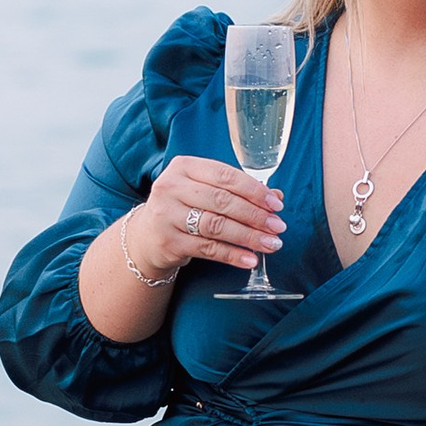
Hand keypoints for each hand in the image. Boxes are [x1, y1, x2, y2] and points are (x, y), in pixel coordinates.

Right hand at [132, 154, 285, 278]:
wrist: (147, 235)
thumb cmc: (183, 207)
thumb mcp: (205, 191)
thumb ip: (238, 190)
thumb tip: (275, 196)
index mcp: (183, 167)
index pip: (225, 176)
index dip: (254, 190)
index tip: (276, 204)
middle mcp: (171, 187)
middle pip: (222, 201)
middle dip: (255, 215)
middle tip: (278, 226)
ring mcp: (167, 215)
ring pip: (216, 226)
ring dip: (248, 236)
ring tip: (271, 244)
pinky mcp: (168, 242)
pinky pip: (208, 249)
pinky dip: (232, 255)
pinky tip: (250, 259)